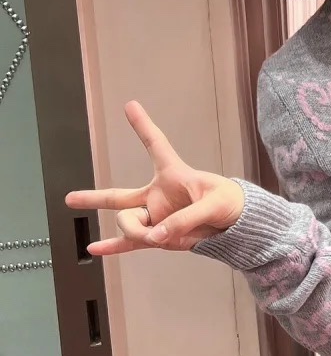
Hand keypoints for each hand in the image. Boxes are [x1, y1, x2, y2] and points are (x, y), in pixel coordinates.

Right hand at [64, 100, 245, 255]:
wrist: (235, 225)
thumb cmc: (228, 203)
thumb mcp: (212, 204)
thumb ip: (185, 219)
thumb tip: (156, 236)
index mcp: (173, 174)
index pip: (155, 145)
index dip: (143, 125)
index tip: (130, 105)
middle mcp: (157, 195)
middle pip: (119, 195)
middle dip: (94, 198)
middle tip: (70, 198)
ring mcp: (155, 216)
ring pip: (128, 222)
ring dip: (135, 231)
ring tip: (154, 237)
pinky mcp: (158, 236)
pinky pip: (130, 243)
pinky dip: (112, 247)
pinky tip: (94, 250)